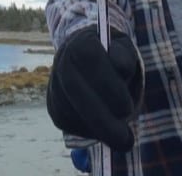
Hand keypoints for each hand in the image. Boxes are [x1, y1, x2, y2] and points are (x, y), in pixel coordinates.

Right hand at [46, 28, 140, 150]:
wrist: (90, 60)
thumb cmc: (113, 56)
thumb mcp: (124, 50)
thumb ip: (125, 57)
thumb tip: (121, 68)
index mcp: (79, 43)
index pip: (90, 61)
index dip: (108, 86)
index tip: (128, 107)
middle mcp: (61, 62)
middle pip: (75, 90)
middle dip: (101, 119)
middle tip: (125, 138)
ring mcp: (55, 85)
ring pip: (70, 111)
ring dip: (97, 130)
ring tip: (121, 138)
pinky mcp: (54, 107)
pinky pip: (68, 124)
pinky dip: (89, 132)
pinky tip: (106, 133)